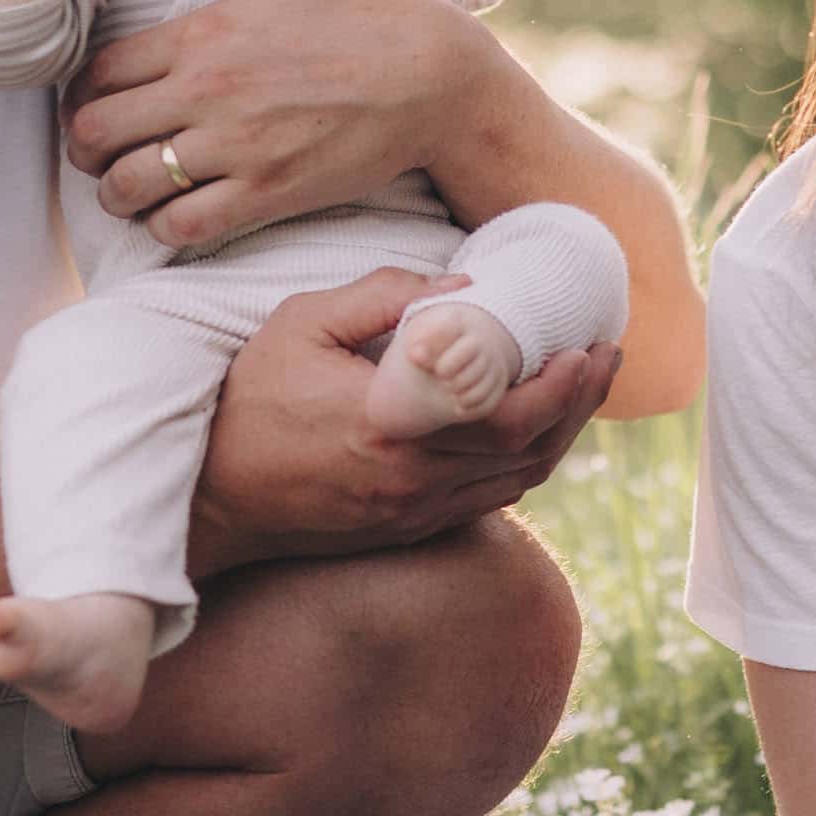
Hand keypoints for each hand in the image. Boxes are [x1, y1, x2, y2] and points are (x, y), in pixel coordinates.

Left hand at [65, 0, 490, 251]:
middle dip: (85, 146)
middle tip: (100, 149)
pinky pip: (184, 226)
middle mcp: (207, 95)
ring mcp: (236, 150)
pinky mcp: (268, 194)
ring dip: (117, 192)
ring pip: (131, 186)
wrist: (432, 77)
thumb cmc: (367, 7)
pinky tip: (174, 214)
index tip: (97, 101)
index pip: (99, 73)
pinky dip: (165, 227)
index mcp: (201, 35)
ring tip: (130, 188)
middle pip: (97, 133)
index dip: (83, 92)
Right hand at [189, 268, 617, 570]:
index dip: (564, 387)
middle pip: (532, 450)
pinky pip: (490, 500)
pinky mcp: (408, 529)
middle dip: (581, 403)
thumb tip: (464, 286)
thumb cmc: (246, 402)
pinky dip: (525, 463)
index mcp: (394, 427)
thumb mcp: (300, 324)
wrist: (207, 497)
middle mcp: (414, 480)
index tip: (590, 347)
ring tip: (585, 387)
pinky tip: (537, 427)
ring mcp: (414, 512)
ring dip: (562, 434)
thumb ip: (383, 297)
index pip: (509, 416)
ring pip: (519, 480)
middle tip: (607, 356)